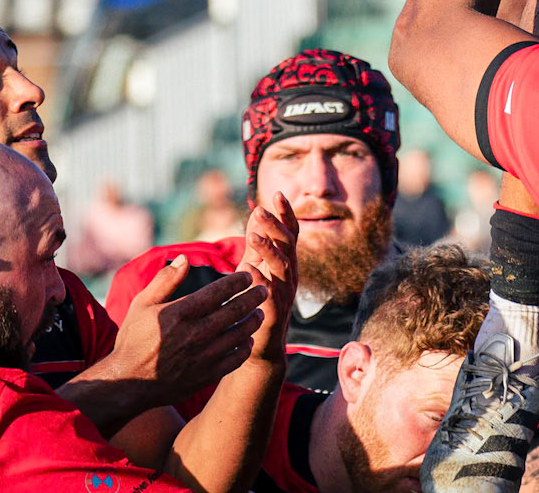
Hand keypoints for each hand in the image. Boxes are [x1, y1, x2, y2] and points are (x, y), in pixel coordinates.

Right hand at [105, 255, 267, 401]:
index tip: (249, 274)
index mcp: (181, 313)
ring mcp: (201, 357)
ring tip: (261, 312)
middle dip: (254, 297)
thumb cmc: (133, 340)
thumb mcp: (142, 304)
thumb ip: (165, 280)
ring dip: (253, 321)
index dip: (238, 281)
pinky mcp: (204, 376)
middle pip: (235, 311)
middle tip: (265, 288)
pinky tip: (247, 340)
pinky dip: (245, 348)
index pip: (219, 291)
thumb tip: (184, 258)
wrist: (126, 384)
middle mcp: (194, 334)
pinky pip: (233, 360)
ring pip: (239, 335)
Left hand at [241, 194, 298, 364]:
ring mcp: (285, 292)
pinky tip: (248, 268)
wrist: (259, 344)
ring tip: (252, 236)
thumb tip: (257, 211)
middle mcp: (290, 273)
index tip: (277, 193)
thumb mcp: (257, 266)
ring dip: (268, 249)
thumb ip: (258, 242)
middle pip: (288, 243)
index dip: (286, 212)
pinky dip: (260, 278)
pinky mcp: (275, 311)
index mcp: (287, 260)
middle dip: (275, 225)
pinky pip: (271, 292)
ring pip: (283, 265)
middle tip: (260, 210)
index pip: (290, 231)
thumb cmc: (256, 300)